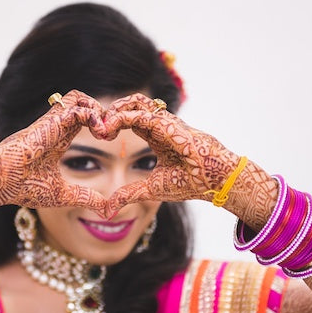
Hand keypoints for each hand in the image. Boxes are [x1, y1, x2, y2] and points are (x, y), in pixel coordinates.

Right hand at [0, 90, 108, 216]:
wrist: (2, 182)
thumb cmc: (25, 188)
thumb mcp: (63, 195)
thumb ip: (85, 199)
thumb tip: (107, 211)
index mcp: (58, 140)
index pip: (82, 119)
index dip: (99, 123)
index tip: (110, 138)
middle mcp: (55, 127)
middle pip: (82, 103)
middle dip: (102, 113)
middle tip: (111, 133)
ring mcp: (52, 122)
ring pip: (78, 98)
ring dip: (97, 109)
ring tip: (105, 130)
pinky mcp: (50, 122)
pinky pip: (76, 106)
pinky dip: (92, 114)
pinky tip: (100, 132)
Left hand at [101, 94, 240, 216]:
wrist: (215, 181)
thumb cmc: (190, 183)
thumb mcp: (150, 189)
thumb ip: (128, 195)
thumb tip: (107, 211)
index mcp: (155, 136)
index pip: (129, 119)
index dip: (112, 123)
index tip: (99, 134)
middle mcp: (159, 125)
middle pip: (130, 105)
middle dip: (110, 112)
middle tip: (96, 127)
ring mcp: (164, 122)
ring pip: (136, 102)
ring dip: (116, 109)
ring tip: (103, 124)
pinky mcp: (168, 124)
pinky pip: (142, 113)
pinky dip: (123, 116)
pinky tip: (111, 127)